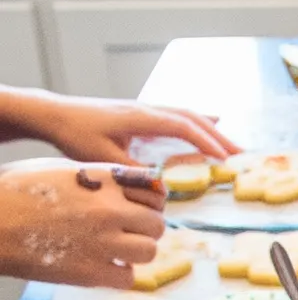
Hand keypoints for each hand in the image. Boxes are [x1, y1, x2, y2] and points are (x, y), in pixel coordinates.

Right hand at [0, 161, 167, 289]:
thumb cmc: (15, 191)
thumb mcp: (58, 169)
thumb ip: (94, 178)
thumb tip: (121, 187)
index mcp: (103, 179)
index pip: (154, 190)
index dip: (150, 202)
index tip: (140, 209)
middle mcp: (109, 208)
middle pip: (156, 223)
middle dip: (145, 229)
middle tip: (128, 234)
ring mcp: (102, 240)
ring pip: (149, 250)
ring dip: (136, 253)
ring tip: (117, 251)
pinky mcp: (91, 271)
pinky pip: (128, 277)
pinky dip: (119, 275)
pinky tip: (103, 267)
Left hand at [6, 91, 237, 165]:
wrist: (56, 114)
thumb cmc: (75, 134)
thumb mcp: (103, 159)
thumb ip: (133, 174)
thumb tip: (162, 190)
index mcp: (140, 117)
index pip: (182, 127)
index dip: (205, 142)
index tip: (224, 158)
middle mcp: (147, 109)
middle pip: (191, 118)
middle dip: (218, 136)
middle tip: (240, 155)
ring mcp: (145, 109)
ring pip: (186, 115)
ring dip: (210, 129)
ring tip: (231, 144)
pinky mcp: (141, 115)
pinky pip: (176, 116)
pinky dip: (197, 122)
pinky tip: (209, 123)